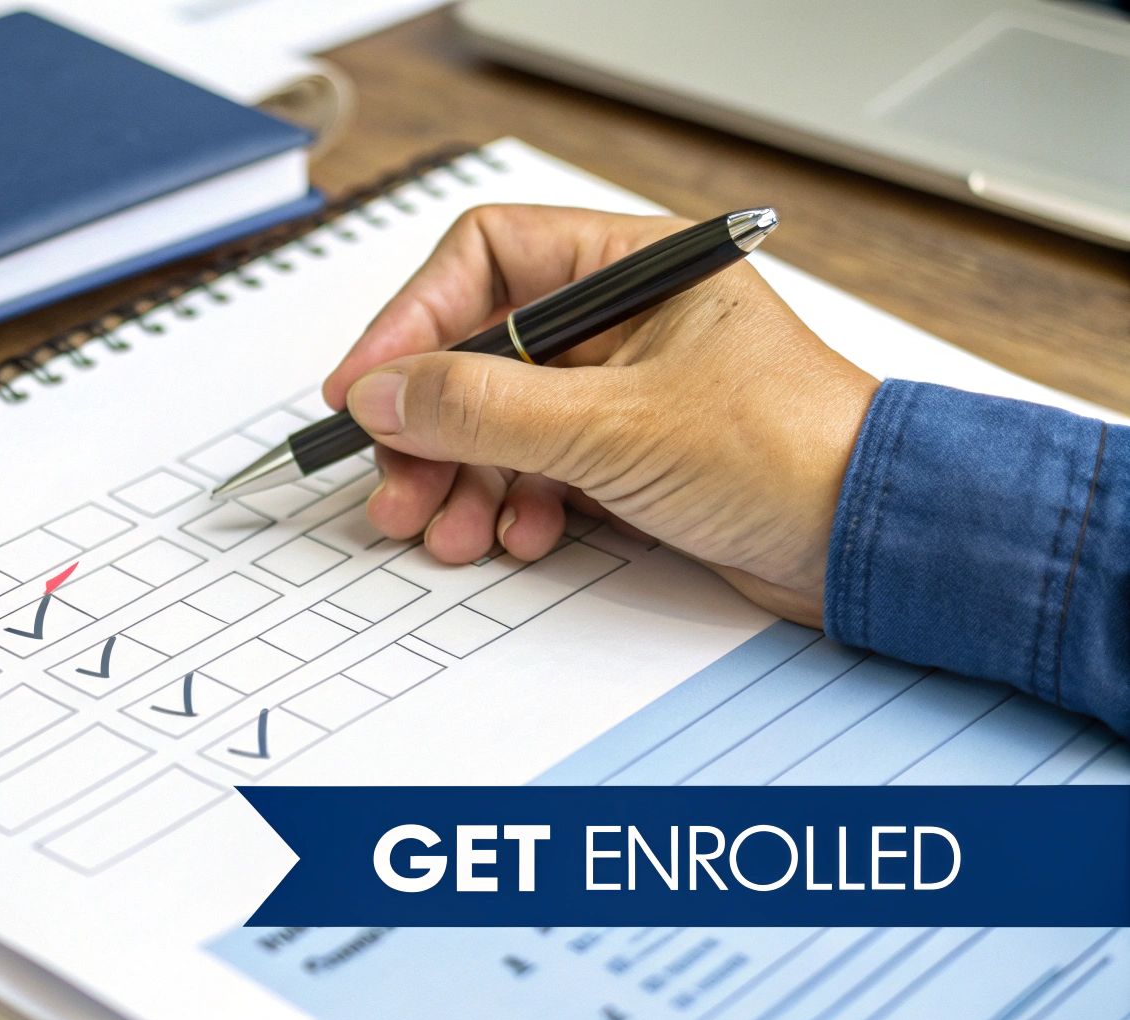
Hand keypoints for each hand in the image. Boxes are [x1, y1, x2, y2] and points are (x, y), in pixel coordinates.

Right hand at [322, 205, 879, 624]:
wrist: (871, 543)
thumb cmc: (784, 452)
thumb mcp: (611, 426)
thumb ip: (484, 407)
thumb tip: (383, 392)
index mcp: (626, 267)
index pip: (484, 259)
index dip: (411, 321)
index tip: (364, 388)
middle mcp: (618, 320)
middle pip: (476, 352)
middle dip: (429, 426)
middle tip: (393, 484)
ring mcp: (620, 391)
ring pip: (498, 420)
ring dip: (461, 478)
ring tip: (444, 528)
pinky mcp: (626, 456)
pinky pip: (535, 469)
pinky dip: (512, 505)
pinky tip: (519, 536)